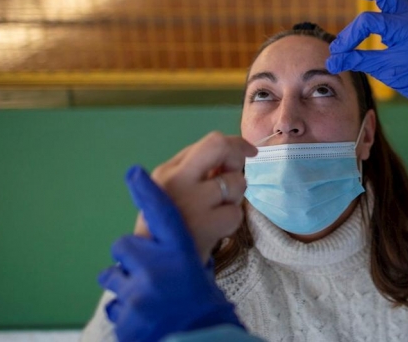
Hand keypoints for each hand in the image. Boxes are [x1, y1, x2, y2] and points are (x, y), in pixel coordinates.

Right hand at [135, 132, 257, 261]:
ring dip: (234, 197)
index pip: (211, 141)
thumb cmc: (170, 225)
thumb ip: (199, 169)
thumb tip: (233, 154)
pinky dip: (230, 221)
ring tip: (216, 211)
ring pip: (236, 183)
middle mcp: (177, 181)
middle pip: (220, 146)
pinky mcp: (205, 225)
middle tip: (236, 174)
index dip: (236, 144)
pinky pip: (235, 213)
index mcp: (168, 171)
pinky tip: (215, 229)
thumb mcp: (174, 190)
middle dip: (237, 155)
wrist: (158, 267)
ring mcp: (191, 202)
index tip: (249, 151)